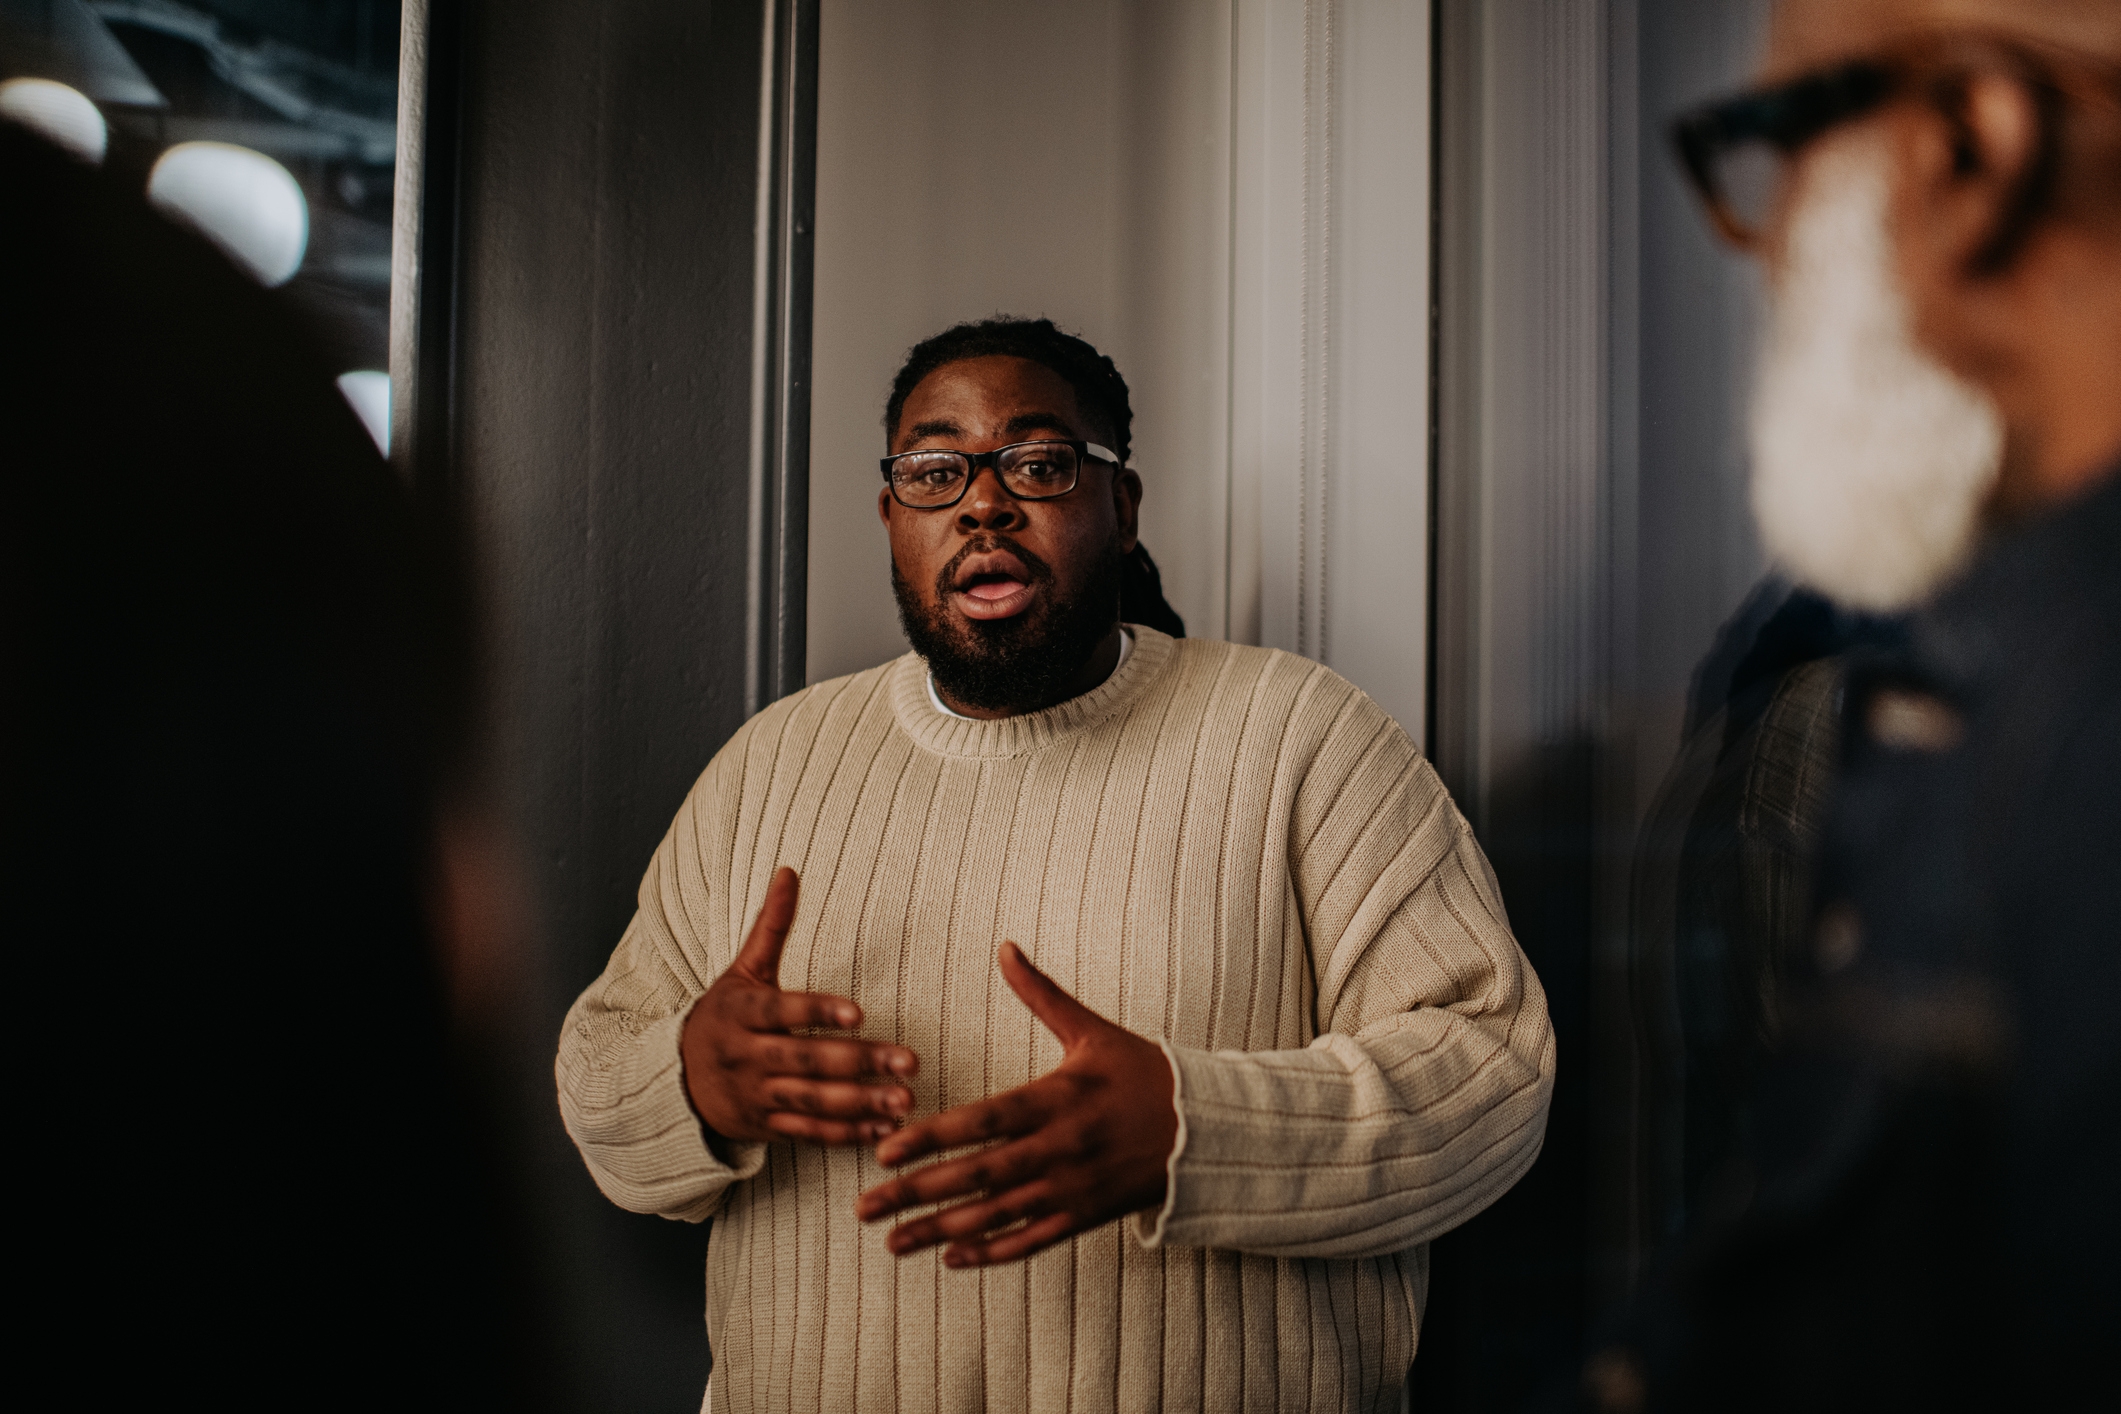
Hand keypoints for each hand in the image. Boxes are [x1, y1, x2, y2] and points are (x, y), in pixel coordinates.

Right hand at [680, 866, 918, 1144]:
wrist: (677, 1081)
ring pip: (811, 1102)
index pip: (783, 1012)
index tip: (858, 1012)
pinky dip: (844, 1135)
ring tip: (904, 1100)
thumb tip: (789, 870)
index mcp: (742, 1013)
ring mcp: (756, 1096)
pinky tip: (883, 1130)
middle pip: (806, 1061)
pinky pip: (808, 1132)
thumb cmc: (723, 1015)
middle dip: (859, 1063)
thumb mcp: (742, 971)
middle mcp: (747, 1056)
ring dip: (860, 1104)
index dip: (818, 1013)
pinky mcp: (766, 1127)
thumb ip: (772, 926)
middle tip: (907, 1061)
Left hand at [856, 941, 1177, 1266]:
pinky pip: (1031, 1240)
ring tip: (892, 1241)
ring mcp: (1071, 1188)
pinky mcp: (1085, 1216)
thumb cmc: (1143, 1072)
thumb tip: (1004, 947)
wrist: (1206, 1128)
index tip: (884, 1151)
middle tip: (863, 1207)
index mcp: (1056, 1098)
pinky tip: (952, 1256)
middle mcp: (1059, 1148)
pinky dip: (992, 1251)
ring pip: (997, 1215)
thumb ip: (1041, 994)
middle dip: (917, 1193)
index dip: (931, 1138)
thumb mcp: (1092, 1030)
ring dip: (940, 1229)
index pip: (982, 1121)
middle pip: (978, 1175)